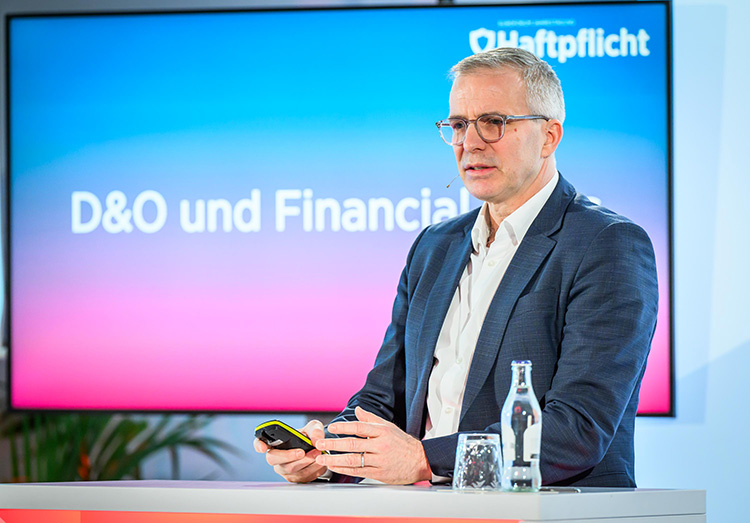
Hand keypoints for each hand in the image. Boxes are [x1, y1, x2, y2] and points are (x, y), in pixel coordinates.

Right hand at [253, 419, 327, 482]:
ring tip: (317, 453)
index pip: (259, 442)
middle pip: (274, 460)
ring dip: (306, 462)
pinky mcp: (295, 478)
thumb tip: (317, 440)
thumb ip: (315, 430)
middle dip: (289, 456)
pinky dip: (313, 469)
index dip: (258, 445)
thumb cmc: (309, 437)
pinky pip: (302, 477)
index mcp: (275, 443)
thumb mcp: (313, 428)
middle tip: (301, 452)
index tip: (263, 448)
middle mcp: (276, 458)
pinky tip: (320, 462)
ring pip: (291, 470)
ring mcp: (284, 470)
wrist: (318, 449)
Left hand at [314, 406, 431, 483]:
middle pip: (353, 444)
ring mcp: (379, 460)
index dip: (344, 427)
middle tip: (320, 444)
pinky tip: (334, 467)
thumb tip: (357, 410)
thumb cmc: (403, 443)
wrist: (420, 461)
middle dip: (333, 444)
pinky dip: (344, 470)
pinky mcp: (379, 473)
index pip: (359, 427)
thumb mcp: (389, 427)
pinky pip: (358, 472)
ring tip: (322, 458)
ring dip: (335, 459)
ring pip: (353, 460)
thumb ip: (371, 419)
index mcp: (382, 431)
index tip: (331, 427)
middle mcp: (380, 445)